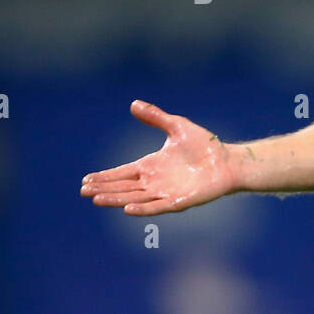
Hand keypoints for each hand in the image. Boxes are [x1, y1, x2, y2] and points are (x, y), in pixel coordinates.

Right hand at [81, 100, 239, 215]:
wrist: (229, 161)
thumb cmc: (205, 145)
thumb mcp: (177, 127)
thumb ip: (156, 117)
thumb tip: (133, 103)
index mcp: (151, 166)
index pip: (122, 173)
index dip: (105, 177)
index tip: (86, 180)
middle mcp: (155, 181)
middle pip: (124, 187)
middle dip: (104, 189)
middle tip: (84, 191)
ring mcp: (166, 192)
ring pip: (135, 198)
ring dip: (116, 200)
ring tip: (96, 199)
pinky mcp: (179, 201)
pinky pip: (157, 207)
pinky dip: (142, 209)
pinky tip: (127, 209)